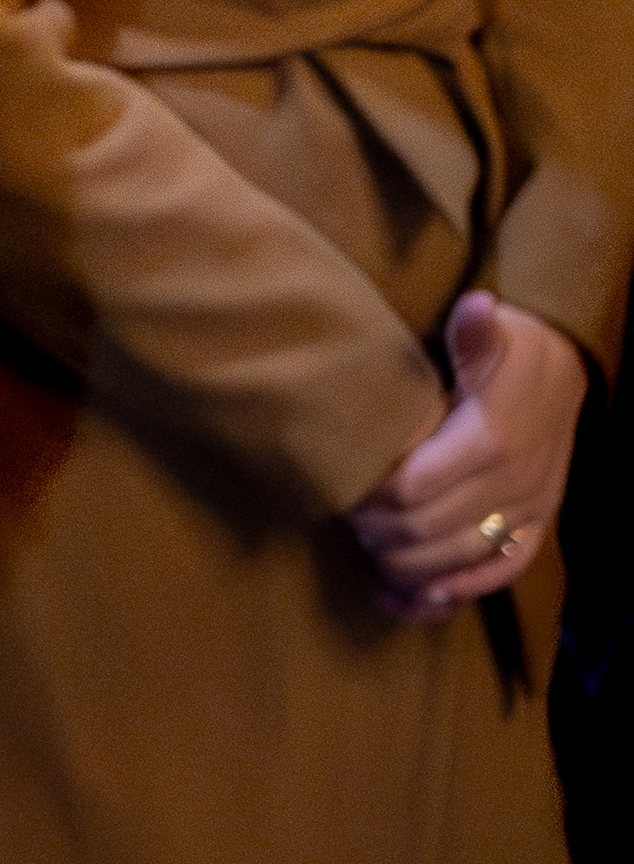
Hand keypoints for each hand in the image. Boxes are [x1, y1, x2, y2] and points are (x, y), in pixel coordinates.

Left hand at [350, 291, 585, 618]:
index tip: (335, 483)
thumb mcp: (494, 334)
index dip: (366, 495)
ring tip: (368, 547)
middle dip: (376, 529)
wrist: (568, 369)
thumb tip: (477, 305)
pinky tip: (412, 598)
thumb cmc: (514, 349)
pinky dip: (454, 592)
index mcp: (491, 440)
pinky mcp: (538, 526)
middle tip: (343, 514)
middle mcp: (514, 484)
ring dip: (406, 564)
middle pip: (426, 530)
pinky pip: (499, 573)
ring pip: (458, 561)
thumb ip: (474, 332)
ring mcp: (529, 510)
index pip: (412, 488)